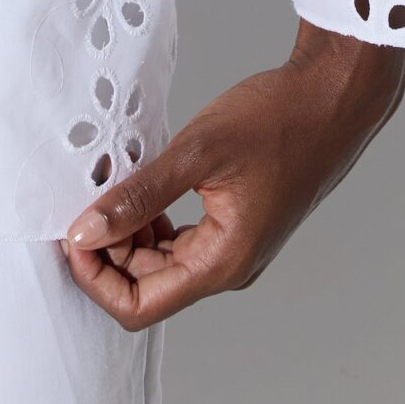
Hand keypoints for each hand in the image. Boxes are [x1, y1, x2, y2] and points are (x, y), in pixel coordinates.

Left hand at [59, 19, 404, 327]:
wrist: (332, 98)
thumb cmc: (279, 120)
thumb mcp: (197, 151)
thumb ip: (139, 196)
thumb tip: (85, 231)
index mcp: (222, 263)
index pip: (138, 305)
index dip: (96, 277)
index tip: (72, 232)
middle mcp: (228, 268)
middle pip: (145, 287)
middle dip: (107, 250)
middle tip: (86, 198)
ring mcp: (233, 248)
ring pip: (161, 263)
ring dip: (129, 232)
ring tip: (114, 184)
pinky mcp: (235, 225)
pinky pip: (180, 241)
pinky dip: (152, 219)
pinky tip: (143, 183)